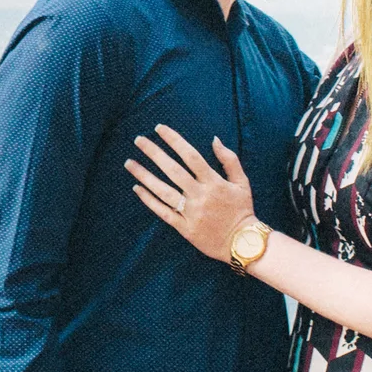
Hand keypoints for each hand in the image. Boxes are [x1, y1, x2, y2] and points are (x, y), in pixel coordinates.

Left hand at [126, 125, 259, 262]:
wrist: (242, 243)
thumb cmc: (242, 209)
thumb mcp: (242, 182)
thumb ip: (229, 159)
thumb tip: (214, 139)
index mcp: (214, 182)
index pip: (190, 156)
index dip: (174, 140)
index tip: (159, 128)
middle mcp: (200, 195)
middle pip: (173, 170)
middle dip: (154, 153)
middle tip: (138, 140)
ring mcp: (191, 212)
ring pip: (163, 191)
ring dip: (144, 176)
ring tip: (129, 163)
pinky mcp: (184, 228)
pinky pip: (163, 212)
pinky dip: (149, 200)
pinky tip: (136, 188)